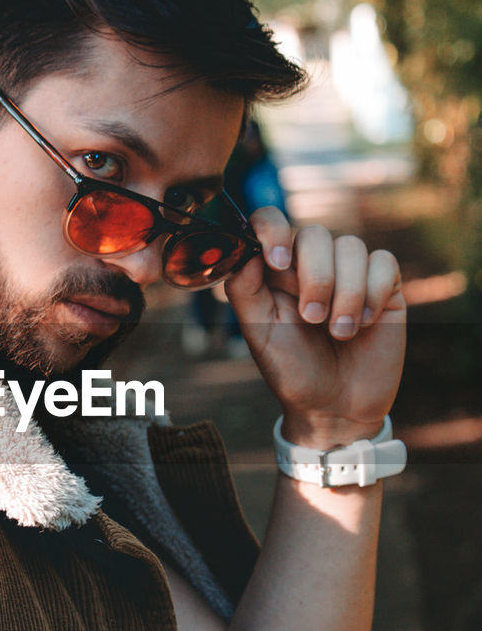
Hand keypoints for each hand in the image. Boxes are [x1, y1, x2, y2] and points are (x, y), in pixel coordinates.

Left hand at [224, 208, 405, 448]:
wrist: (335, 408)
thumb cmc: (293, 371)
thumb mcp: (259, 335)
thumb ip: (244, 291)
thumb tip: (244, 251)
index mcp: (276, 270)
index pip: (271, 222)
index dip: (273, 229)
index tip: (278, 260)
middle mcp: (312, 264)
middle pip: (315, 234)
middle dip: (315, 277)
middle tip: (312, 319)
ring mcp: (350, 272)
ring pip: (351, 247)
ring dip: (346, 293)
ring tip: (339, 332)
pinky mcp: (385, 285)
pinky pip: (384, 263)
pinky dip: (373, 294)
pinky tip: (366, 324)